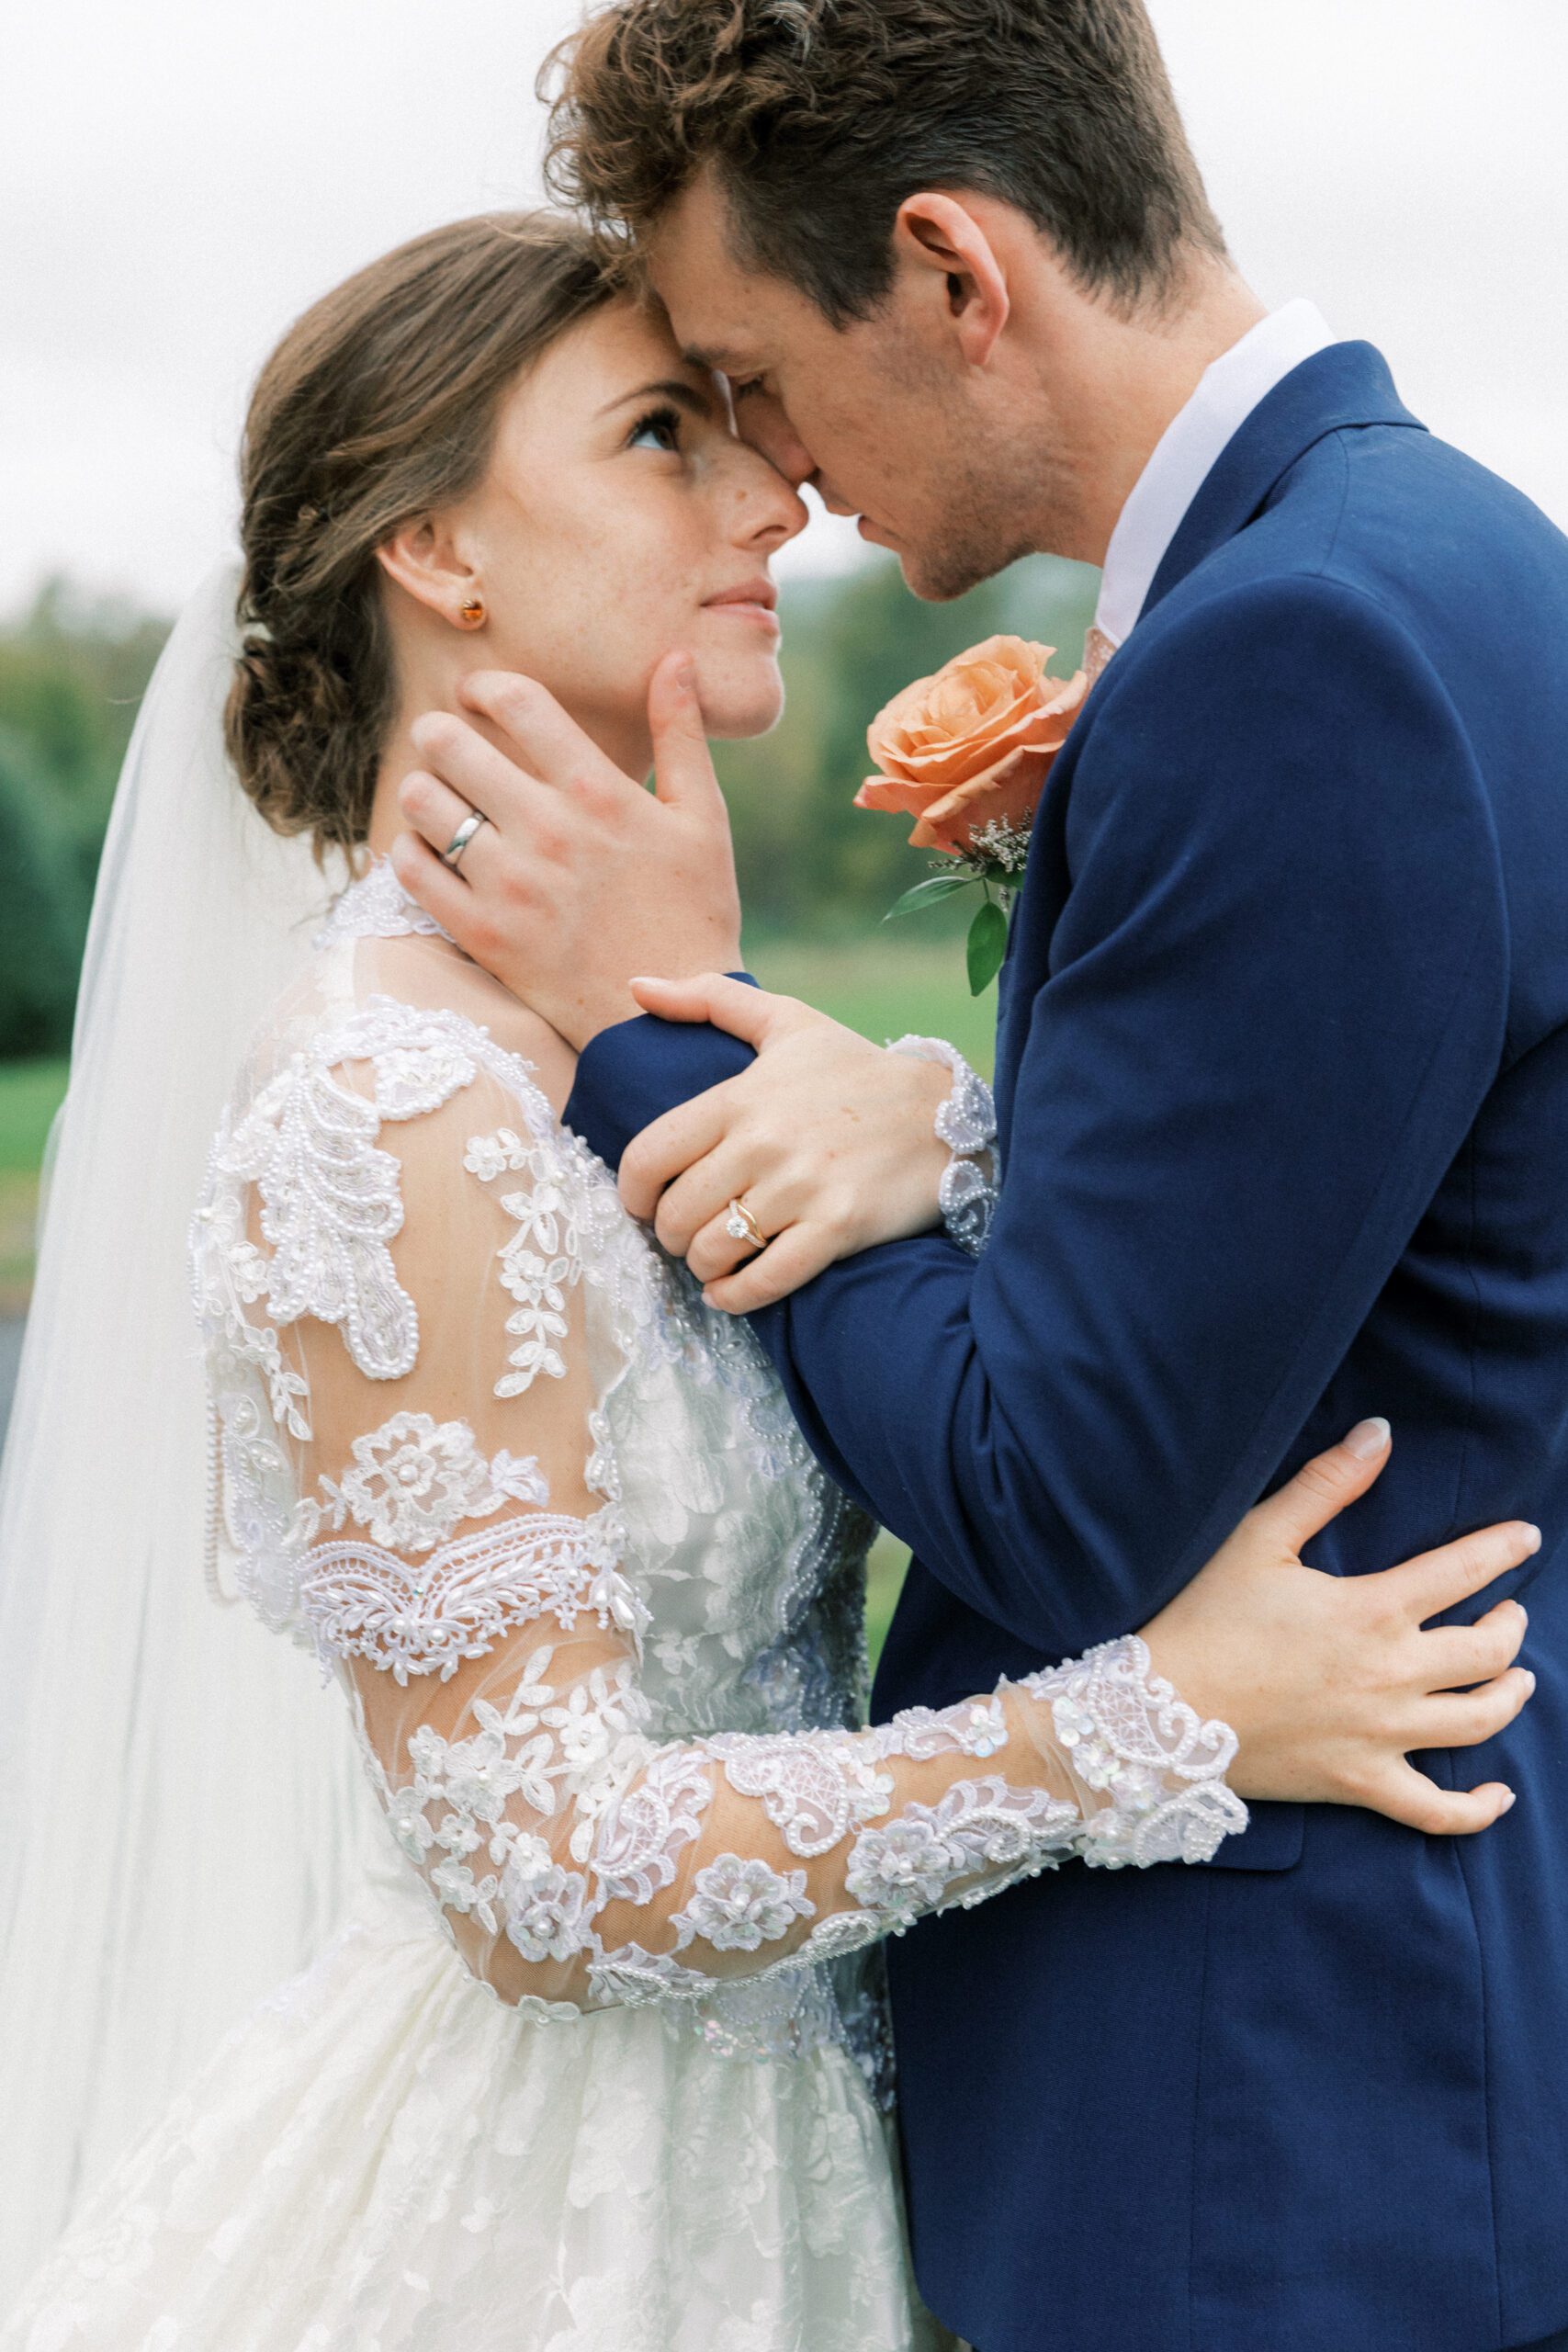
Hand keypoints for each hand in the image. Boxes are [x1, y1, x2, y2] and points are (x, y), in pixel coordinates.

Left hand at [390, 655, 742, 1048]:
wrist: (669, 1021)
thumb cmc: (694, 914)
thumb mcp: (704, 820)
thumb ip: (682, 736)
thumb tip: (674, 658)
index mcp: (599, 792)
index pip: (517, 702)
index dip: (484, 686)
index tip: (477, 695)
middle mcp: (547, 830)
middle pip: (451, 744)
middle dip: (440, 733)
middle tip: (446, 743)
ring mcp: (508, 884)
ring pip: (422, 802)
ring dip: (424, 791)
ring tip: (440, 800)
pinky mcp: (481, 934)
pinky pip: (410, 870)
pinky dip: (409, 852)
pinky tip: (431, 853)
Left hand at [621, 973, 954, 1308]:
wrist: (943, 1112)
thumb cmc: (856, 1069)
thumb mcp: (786, 1021)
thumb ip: (709, 999)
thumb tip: (637, 986)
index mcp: (740, 1097)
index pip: (649, 1156)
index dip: (633, 1193)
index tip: (643, 1204)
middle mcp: (763, 1143)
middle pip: (676, 1215)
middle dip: (671, 1235)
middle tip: (687, 1234)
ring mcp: (801, 1187)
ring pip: (713, 1251)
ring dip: (703, 1267)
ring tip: (715, 1259)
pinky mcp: (838, 1227)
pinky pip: (765, 1279)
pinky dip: (735, 1297)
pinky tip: (730, 1293)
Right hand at [1141, 1419, 1536, 1833]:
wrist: (1157, 1714)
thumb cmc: (1204, 1618)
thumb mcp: (1259, 1538)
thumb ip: (1327, 1483)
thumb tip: (1380, 1433)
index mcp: (1372, 1611)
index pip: (1463, 1571)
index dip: (1503, 1550)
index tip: (1526, 1537)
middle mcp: (1391, 1675)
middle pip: (1488, 1652)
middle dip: (1511, 1625)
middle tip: (1509, 1611)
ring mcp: (1381, 1736)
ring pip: (1479, 1722)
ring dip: (1510, 1696)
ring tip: (1518, 1679)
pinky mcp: (1359, 1784)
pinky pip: (1436, 1811)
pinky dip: (1477, 1809)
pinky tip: (1498, 1796)